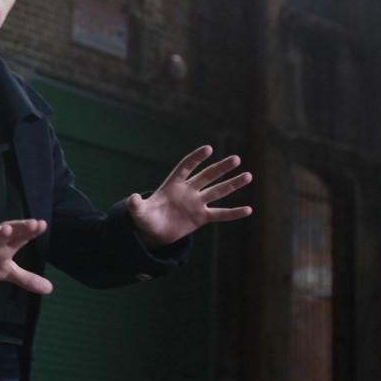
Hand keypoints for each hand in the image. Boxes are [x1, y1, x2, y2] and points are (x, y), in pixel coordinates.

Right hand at [0, 219, 52, 293]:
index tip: (42, 224)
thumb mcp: (7, 271)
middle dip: (17, 227)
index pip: (19, 236)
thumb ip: (26, 278)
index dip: (30, 230)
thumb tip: (50, 289)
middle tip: (31, 223)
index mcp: (4, 245)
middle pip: (4, 232)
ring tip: (6, 230)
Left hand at [127, 145, 252, 246]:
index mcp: (173, 185)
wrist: (153, 231)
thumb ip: (136, 205)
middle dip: (221, 168)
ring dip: (232, 184)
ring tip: (248, 176)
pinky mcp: (201, 217)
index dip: (196, 158)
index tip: (208, 149)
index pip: (186, 167)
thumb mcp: (138, 213)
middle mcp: (188, 191)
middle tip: (236, 159)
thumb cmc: (145, 218)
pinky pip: (220, 214)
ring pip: (218, 191)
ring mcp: (196, 203)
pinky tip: (248, 210)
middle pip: (207, 176)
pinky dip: (233, 213)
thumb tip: (132, 198)